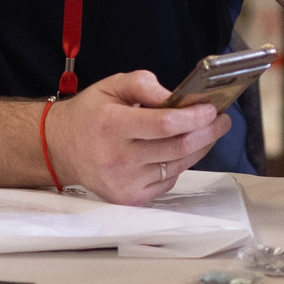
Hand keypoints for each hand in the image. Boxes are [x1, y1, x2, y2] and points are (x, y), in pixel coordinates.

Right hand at [43, 71, 231, 205]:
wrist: (62, 149)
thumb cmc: (91, 114)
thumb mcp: (111, 86)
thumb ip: (144, 85)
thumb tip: (176, 97)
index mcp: (110, 126)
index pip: (163, 125)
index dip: (193, 117)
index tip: (211, 108)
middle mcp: (117, 158)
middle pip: (177, 147)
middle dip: (207, 132)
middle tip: (222, 119)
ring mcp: (124, 183)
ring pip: (178, 165)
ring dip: (200, 147)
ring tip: (209, 130)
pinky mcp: (130, 198)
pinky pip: (168, 180)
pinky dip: (180, 163)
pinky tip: (181, 149)